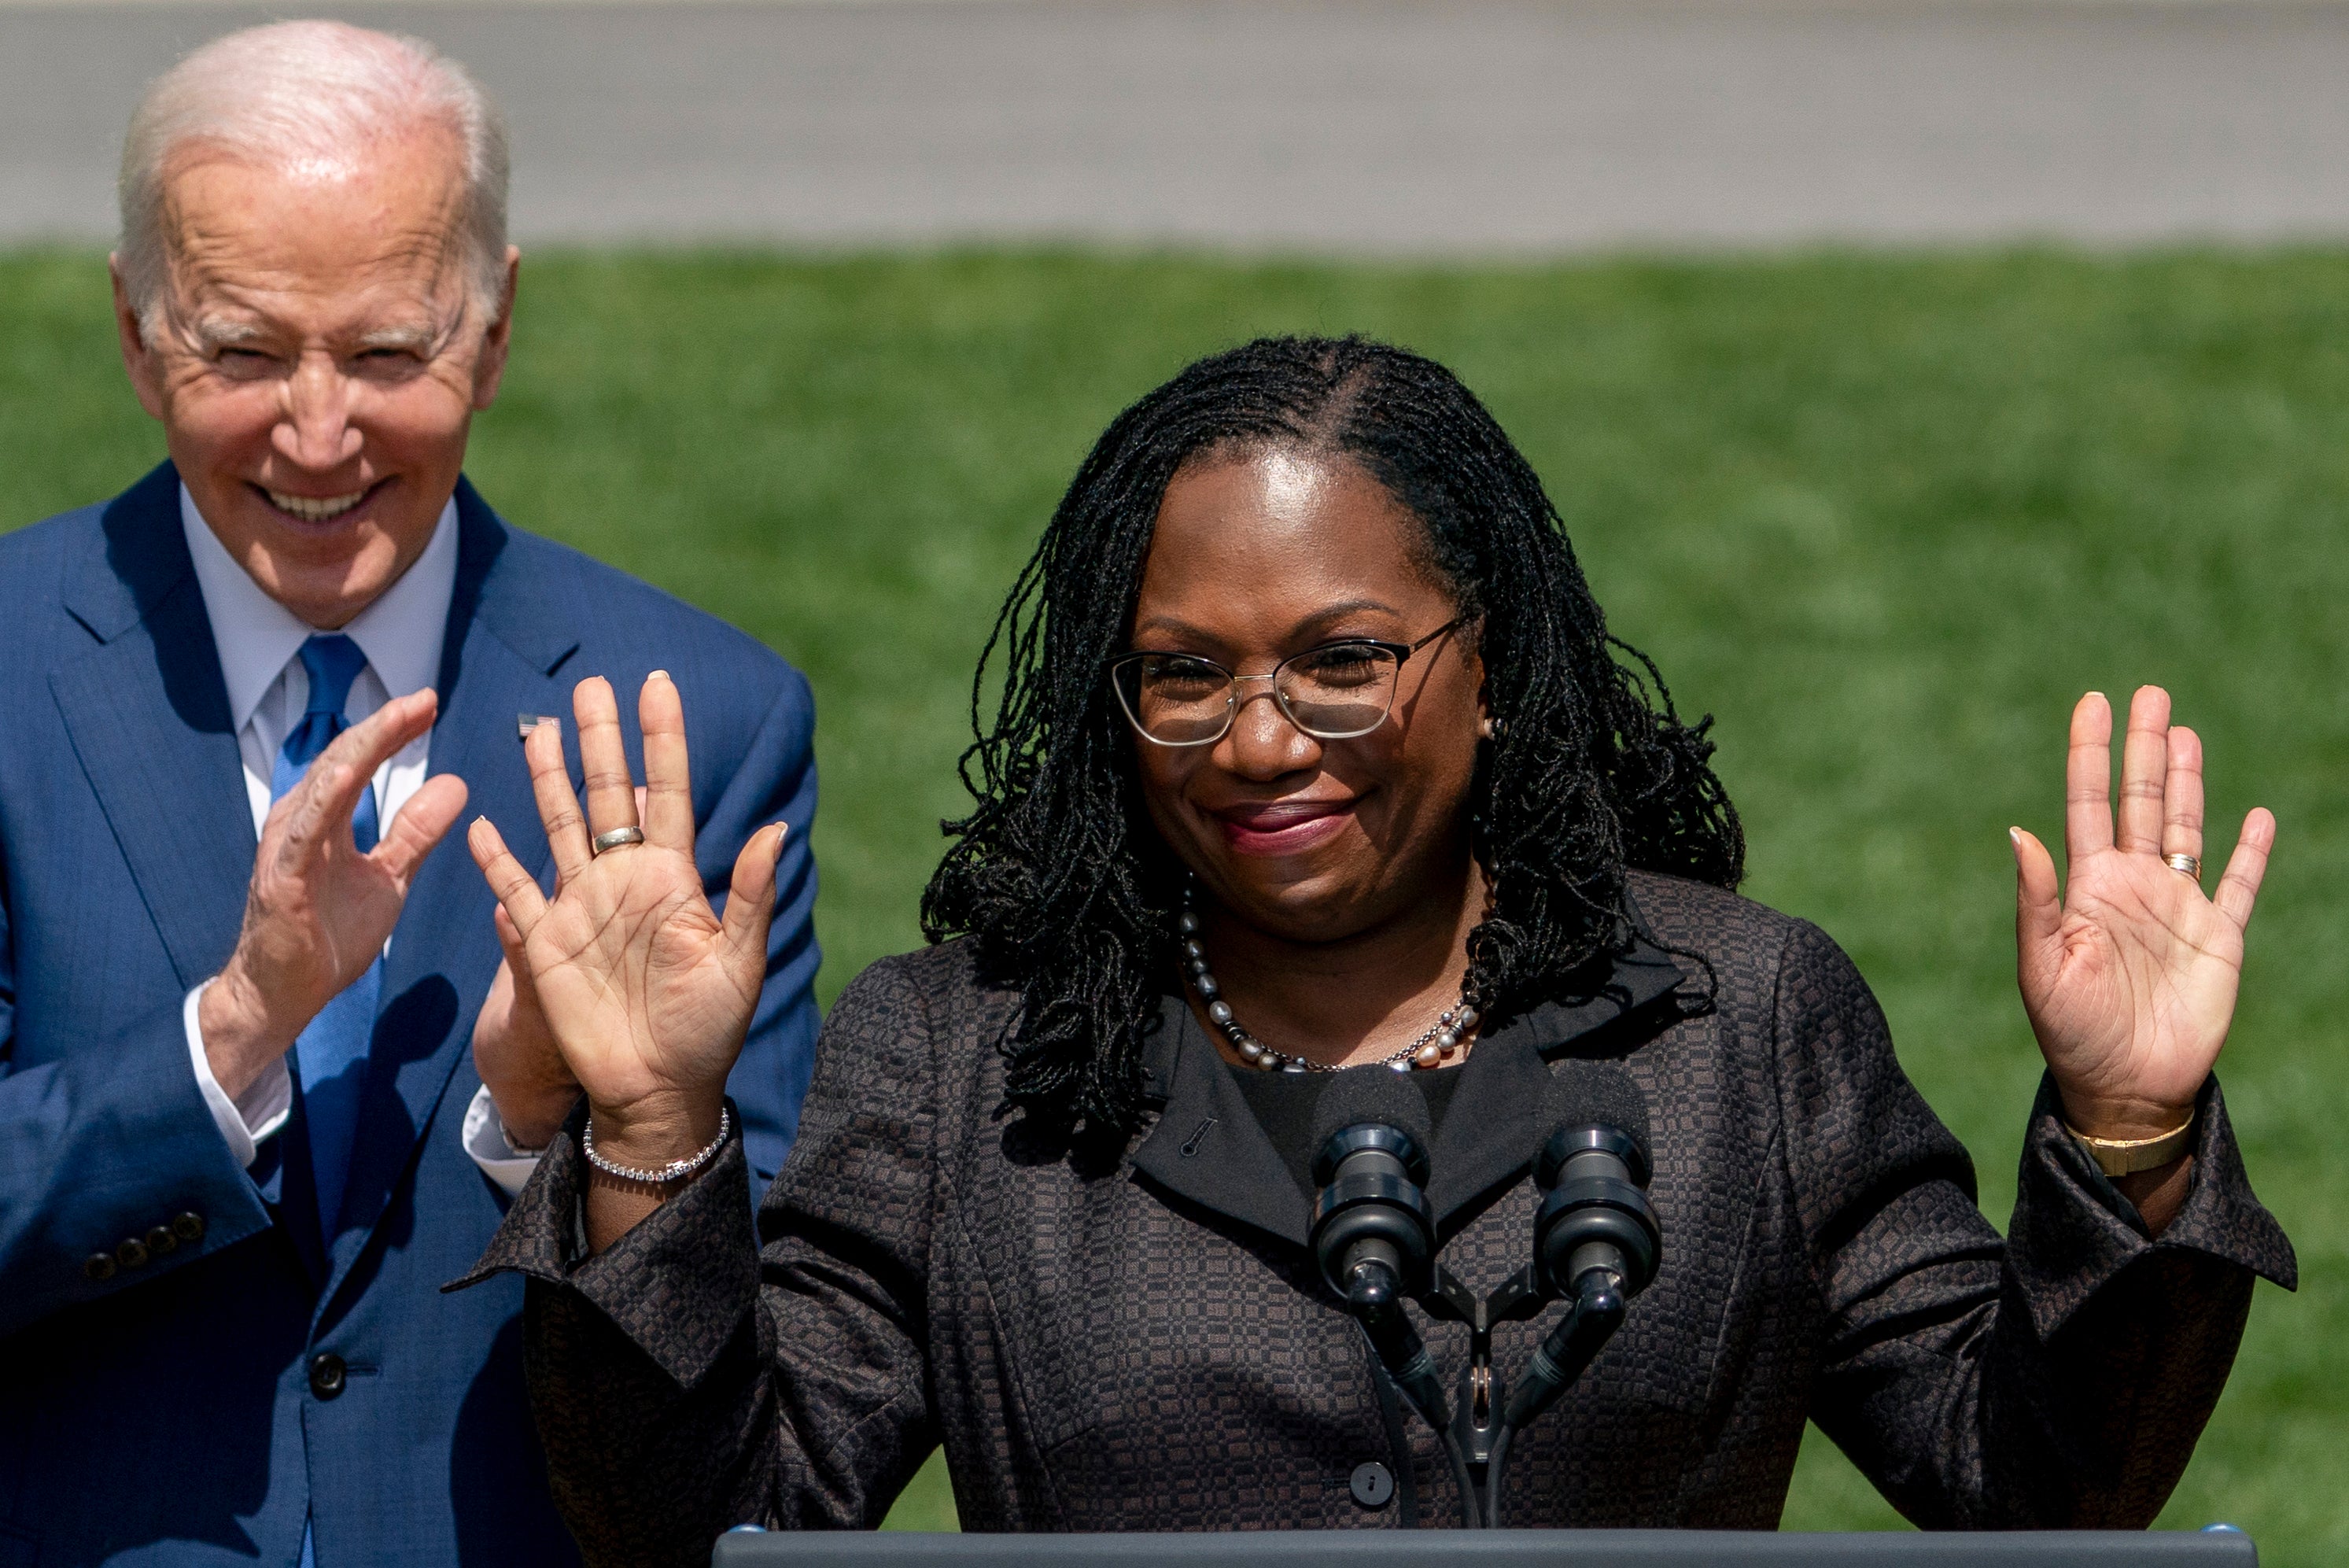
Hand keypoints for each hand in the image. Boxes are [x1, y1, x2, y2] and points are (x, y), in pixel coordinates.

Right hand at [201, 691, 469, 1098]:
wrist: (285, 996)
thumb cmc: (328, 935)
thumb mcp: (389, 878)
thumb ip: (415, 832)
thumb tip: (455, 784)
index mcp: (326, 819)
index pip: (362, 761)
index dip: (394, 731)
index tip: (430, 702)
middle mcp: (301, 823)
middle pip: (342, 760)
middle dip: (383, 727)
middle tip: (424, 698)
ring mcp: (287, 849)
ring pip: (322, 786)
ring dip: (360, 749)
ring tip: (395, 717)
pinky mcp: (280, 881)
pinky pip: (302, 835)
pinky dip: (322, 801)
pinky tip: (347, 774)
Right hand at [467, 673, 782, 1177]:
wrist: (658, 1091)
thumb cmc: (708, 1031)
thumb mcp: (740, 962)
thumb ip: (752, 895)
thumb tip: (777, 829)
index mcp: (673, 879)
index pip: (667, 792)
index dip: (662, 739)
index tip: (657, 685)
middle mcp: (625, 882)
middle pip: (609, 795)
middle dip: (601, 739)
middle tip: (592, 683)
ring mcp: (582, 909)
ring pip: (561, 827)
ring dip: (551, 779)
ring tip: (540, 727)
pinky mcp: (547, 946)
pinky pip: (516, 896)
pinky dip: (498, 864)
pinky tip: (482, 828)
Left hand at [2012, 688, 2274, 1143]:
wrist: (2125, 1089)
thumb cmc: (2072, 1033)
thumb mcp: (2042, 967)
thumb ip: (2036, 900)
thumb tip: (2019, 831)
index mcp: (2086, 888)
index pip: (2087, 803)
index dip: (2090, 754)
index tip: (2092, 702)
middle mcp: (2132, 887)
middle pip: (2140, 802)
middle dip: (2142, 749)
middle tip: (2148, 693)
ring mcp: (2177, 908)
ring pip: (2187, 829)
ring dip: (2188, 782)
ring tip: (2182, 732)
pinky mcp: (2218, 938)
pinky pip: (2238, 885)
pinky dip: (2250, 851)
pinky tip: (2256, 815)